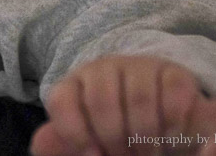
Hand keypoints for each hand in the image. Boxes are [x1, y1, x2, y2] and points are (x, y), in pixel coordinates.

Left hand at [31, 56, 201, 155]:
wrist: (164, 125)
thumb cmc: (116, 136)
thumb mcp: (87, 142)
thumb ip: (62, 145)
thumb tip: (40, 143)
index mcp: (74, 86)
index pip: (62, 100)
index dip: (75, 133)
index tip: (92, 155)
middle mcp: (103, 70)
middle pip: (101, 100)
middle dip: (114, 138)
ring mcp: (139, 67)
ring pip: (139, 98)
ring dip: (146, 136)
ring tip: (148, 153)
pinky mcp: (174, 73)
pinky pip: (174, 94)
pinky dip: (174, 125)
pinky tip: (172, 140)